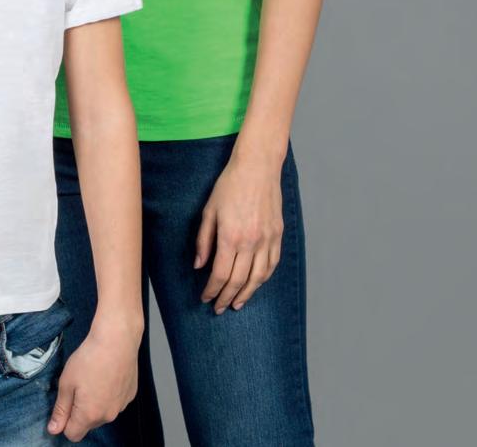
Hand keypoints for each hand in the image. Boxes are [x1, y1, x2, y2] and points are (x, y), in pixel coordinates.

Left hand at [47, 328, 138, 441]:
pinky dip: (109, 394)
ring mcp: (121, 406)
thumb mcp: (66, 382)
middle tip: (78, 385)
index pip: (73, 434)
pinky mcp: (130, 395)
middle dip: (80, 411)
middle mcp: (108, 416)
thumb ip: (61, 409)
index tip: (64, 403)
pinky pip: (115, 402)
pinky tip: (106, 375)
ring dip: (95, 403)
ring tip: (93, 377)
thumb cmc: (89, 358)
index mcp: (89, 415)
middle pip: (88, 424)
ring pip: (103, 413)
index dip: (65, 422)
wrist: (116, 340)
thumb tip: (53, 430)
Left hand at [194, 150, 283, 312]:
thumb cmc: (229, 186)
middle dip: (226, 297)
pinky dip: (263, 279)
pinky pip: (271, 265)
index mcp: (230, 236)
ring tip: (237, 303)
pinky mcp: (278, 236)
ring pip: (257, 278)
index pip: (219, 274)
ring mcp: (267, 240)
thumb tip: (199, 265)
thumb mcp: (209, 211)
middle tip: (219, 307)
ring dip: (246, 294)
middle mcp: (250, 242)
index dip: (212, 290)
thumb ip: (204, 240)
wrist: (257, 169)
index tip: (206, 298)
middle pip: (238, 280)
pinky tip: (255, 285)